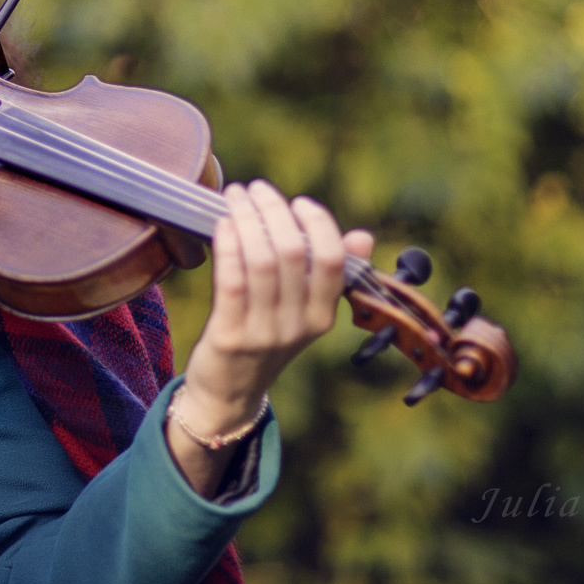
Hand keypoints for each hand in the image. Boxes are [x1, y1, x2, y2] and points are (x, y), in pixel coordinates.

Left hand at [166, 180, 372, 494]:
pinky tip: (222, 224)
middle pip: (291, 253)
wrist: (229, 395)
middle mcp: (298, 326)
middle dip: (273, 211)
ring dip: (246, 219)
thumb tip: (362, 236)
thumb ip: (329, 274)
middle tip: (257, 189)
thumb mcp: (303, 312)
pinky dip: (227, 245)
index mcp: (322, 316)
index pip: (331, 260)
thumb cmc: (265, 338)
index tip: (298, 202)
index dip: (317, 223)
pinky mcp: (230, 337)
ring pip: (259, 261)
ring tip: (235, 197)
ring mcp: (264, 333)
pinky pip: (230, 281)